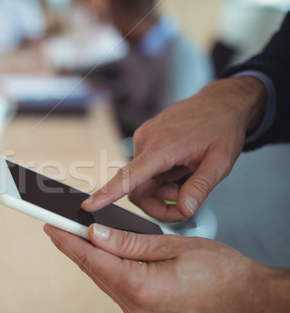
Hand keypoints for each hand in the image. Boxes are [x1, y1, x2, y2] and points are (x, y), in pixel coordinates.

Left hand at [44, 223, 289, 312]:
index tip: (50, 225)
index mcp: (139, 287)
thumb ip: (129, 242)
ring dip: (89, 258)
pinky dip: (106, 269)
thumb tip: (96, 233)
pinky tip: (102, 255)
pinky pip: (117, 287)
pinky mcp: (146, 312)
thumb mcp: (172, 246)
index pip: (91, 259)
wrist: (247, 298)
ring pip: (104, 279)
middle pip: (93, 270)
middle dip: (73, 247)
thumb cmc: (220, 271)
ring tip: (74, 236)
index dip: (68, 240)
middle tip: (56, 226)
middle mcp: (134, 305)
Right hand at [83, 76, 266, 221]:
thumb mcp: (220, 162)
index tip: (89, 206)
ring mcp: (144, 139)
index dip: (107, 194)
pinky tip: (180, 169)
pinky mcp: (146, 139)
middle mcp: (146, 141)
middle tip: (184, 205)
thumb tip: (185, 210)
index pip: (129, 176)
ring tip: (186, 182)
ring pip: (141, 180)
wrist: (223, 101)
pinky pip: (145, 168)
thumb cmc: (222, 127)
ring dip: (162, 190)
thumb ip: (200, 188)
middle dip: (157, 202)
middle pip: (136, 188)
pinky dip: (161, 177)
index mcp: (162, 147)